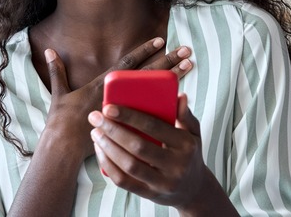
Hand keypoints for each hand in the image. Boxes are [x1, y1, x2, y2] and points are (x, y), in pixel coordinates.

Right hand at [42, 38, 193, 160]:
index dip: (144, 50)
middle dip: (168, 60)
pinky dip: (167, 106)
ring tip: (190, 65)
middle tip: (186, 49)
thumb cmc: (62, 120)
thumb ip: (57, 70)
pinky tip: (182, 97)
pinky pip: (153, 113)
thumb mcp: (59, 93)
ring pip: (156, 91)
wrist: (64, 147)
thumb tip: (49, 50)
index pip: (127, 64)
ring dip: (174, 78)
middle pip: (148, 74)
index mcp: (103, 84)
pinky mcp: (129, 125)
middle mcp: (118, 95)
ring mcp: (126, 110)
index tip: (161, 39)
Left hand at [88, 93, 219, 210]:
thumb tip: (179, 96)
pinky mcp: (150, 194)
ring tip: (96, 132)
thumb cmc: (189, 154)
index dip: (129, 117)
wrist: (194, 190)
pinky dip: (108, 165)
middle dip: (112, 130)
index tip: (109, 108)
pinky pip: (124, 182)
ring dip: (108, 147)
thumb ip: (186, 115)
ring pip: (129, 165)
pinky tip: (100, 151)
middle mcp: (176, 165)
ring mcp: (163, 183)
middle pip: (138, 147)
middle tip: (96, 117)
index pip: (154, 127)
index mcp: (185, 145)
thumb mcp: (194, 134)